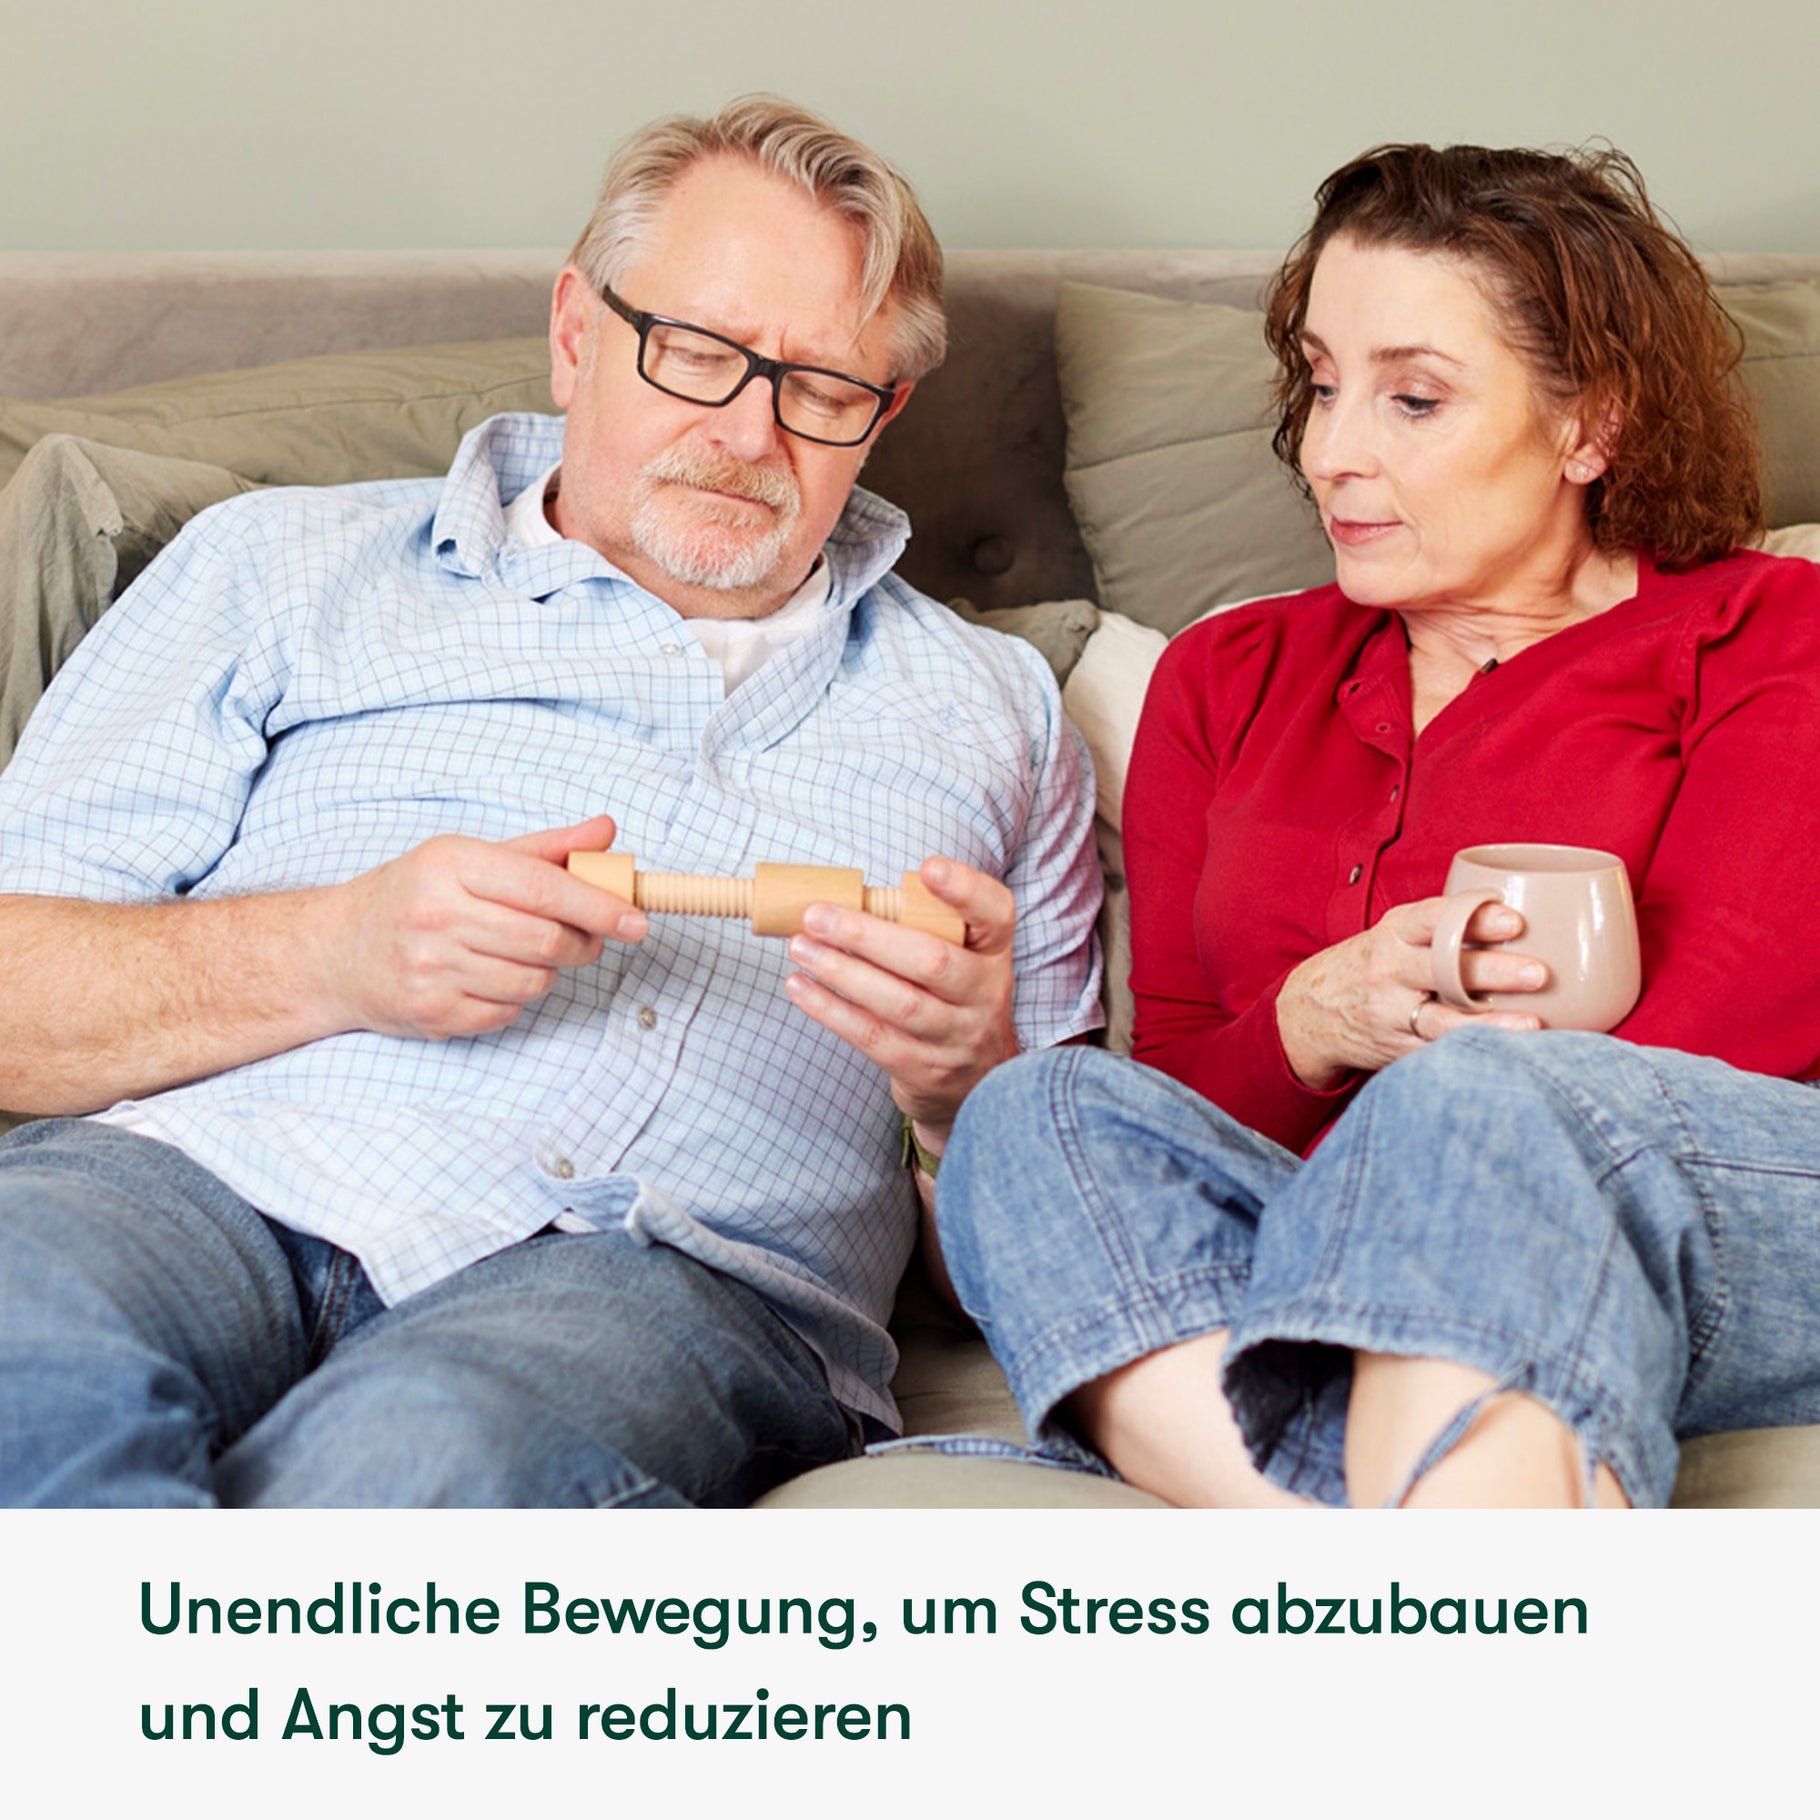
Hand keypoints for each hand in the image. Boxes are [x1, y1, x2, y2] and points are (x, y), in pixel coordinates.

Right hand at [327, 814, 644, 1039]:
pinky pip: (507, 1012)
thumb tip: (607, 832)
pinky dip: (516, 999)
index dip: (598, 906)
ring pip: (533, 981)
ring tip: (527, 955)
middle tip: (589, 939)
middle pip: (546, 940)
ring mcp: (430, 969)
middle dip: (584, 943)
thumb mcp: (469, 857)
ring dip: (549, 972)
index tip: (635, 920)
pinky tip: (492, 978)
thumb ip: (544, 849)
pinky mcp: (432, 1013)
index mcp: (451, 865)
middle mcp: (436, 915)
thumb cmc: (412, 896)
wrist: (334, 951)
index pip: (543, 888)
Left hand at [782, 855, 1018, 1135]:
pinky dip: (831, 1010)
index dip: (964, 889)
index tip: (927, 867)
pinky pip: (874, 1037)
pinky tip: (800, 988)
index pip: (994, 913)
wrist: (978, 1079)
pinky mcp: (926, 1070)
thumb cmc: (952, 996)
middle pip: (932, 961)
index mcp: (993, 950)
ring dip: (841, 972)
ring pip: (899, 1003)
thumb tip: (843, 898)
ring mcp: (959, 1036)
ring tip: (800, 948)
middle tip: (816, 916)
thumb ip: (923, 926)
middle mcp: (986, 992)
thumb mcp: (962, 956)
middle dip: (866, 936)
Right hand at [1277, 893, 1545, 1089]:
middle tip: (1540, 973)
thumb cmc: (1373, 964)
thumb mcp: (1395, 934)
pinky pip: (1440, 1053)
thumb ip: (1444, 927)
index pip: (1433, 919)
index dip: (1474, 919)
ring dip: (1490, 1024)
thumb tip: (1526, 919)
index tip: (1515, 921)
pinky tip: (1511, 1054)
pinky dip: (1476, 1053)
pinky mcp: (1398, 1050)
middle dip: (1493, 972)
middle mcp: (1389, 972)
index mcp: (1393, 934)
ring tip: (1532, 1025)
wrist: (1310, 1011)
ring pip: (1444, 1021)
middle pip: (1444, 970)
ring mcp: (1391, 1014)